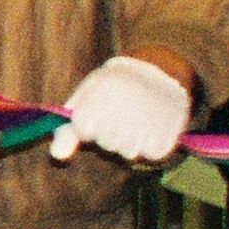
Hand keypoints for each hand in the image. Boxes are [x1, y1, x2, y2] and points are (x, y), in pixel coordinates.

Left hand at [49, 55, 190, 166]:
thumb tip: (57, 155)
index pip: (85, 129)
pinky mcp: (171, 130)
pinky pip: (153, 154)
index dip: (89, 124)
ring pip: (129, 152)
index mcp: (104, 89)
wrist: (159, 72)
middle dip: (110, 133)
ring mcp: (152, 118)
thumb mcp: (86, 98)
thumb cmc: (112, 89)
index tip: (99, 110)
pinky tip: (153, 127)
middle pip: (107, 143)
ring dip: (131, 142)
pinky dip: (152, 145)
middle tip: (123, 113)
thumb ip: (67, 130)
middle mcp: (128, 103)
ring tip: (138, 120)